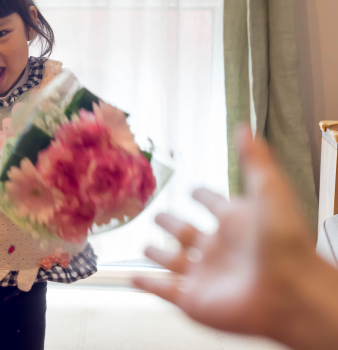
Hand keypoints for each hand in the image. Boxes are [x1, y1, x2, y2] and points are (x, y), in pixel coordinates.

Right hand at [133, 127, 337, 348]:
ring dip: (158, 255)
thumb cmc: (287, 244)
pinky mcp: (193, 299)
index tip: (192, 190)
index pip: (214, 204)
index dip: (202, 196)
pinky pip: (164, 290)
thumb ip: (255, 160)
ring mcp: (205, 274)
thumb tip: (245, 128)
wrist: (291, 293)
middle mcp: (219, 248)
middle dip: (172, 224)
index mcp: (236, 223)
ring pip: (174, 262)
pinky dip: (147, 285)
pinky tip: (134, 280)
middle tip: (158, 215)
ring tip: (145, 248)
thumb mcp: (270, 191)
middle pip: (188, 233)